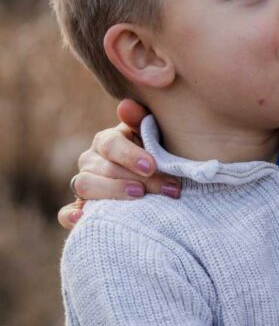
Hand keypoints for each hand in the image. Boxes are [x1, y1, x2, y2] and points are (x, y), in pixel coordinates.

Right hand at [57, 99, 180, 229]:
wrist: (154, 181)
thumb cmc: (154, 155)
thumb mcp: (152, 137)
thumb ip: (141, 120)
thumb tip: (127, 105)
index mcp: (107, 142)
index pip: (111, 145)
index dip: (130, 155)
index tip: (152, 166)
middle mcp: (91, 161)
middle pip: (103, 169)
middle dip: (135, 179)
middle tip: (165, 189)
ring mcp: (84, 184)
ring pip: (85, 186)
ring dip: (112, 192)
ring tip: (140, 197)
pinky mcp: (80, 209)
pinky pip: (66, 213)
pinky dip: (71, 217)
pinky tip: (82, 219)